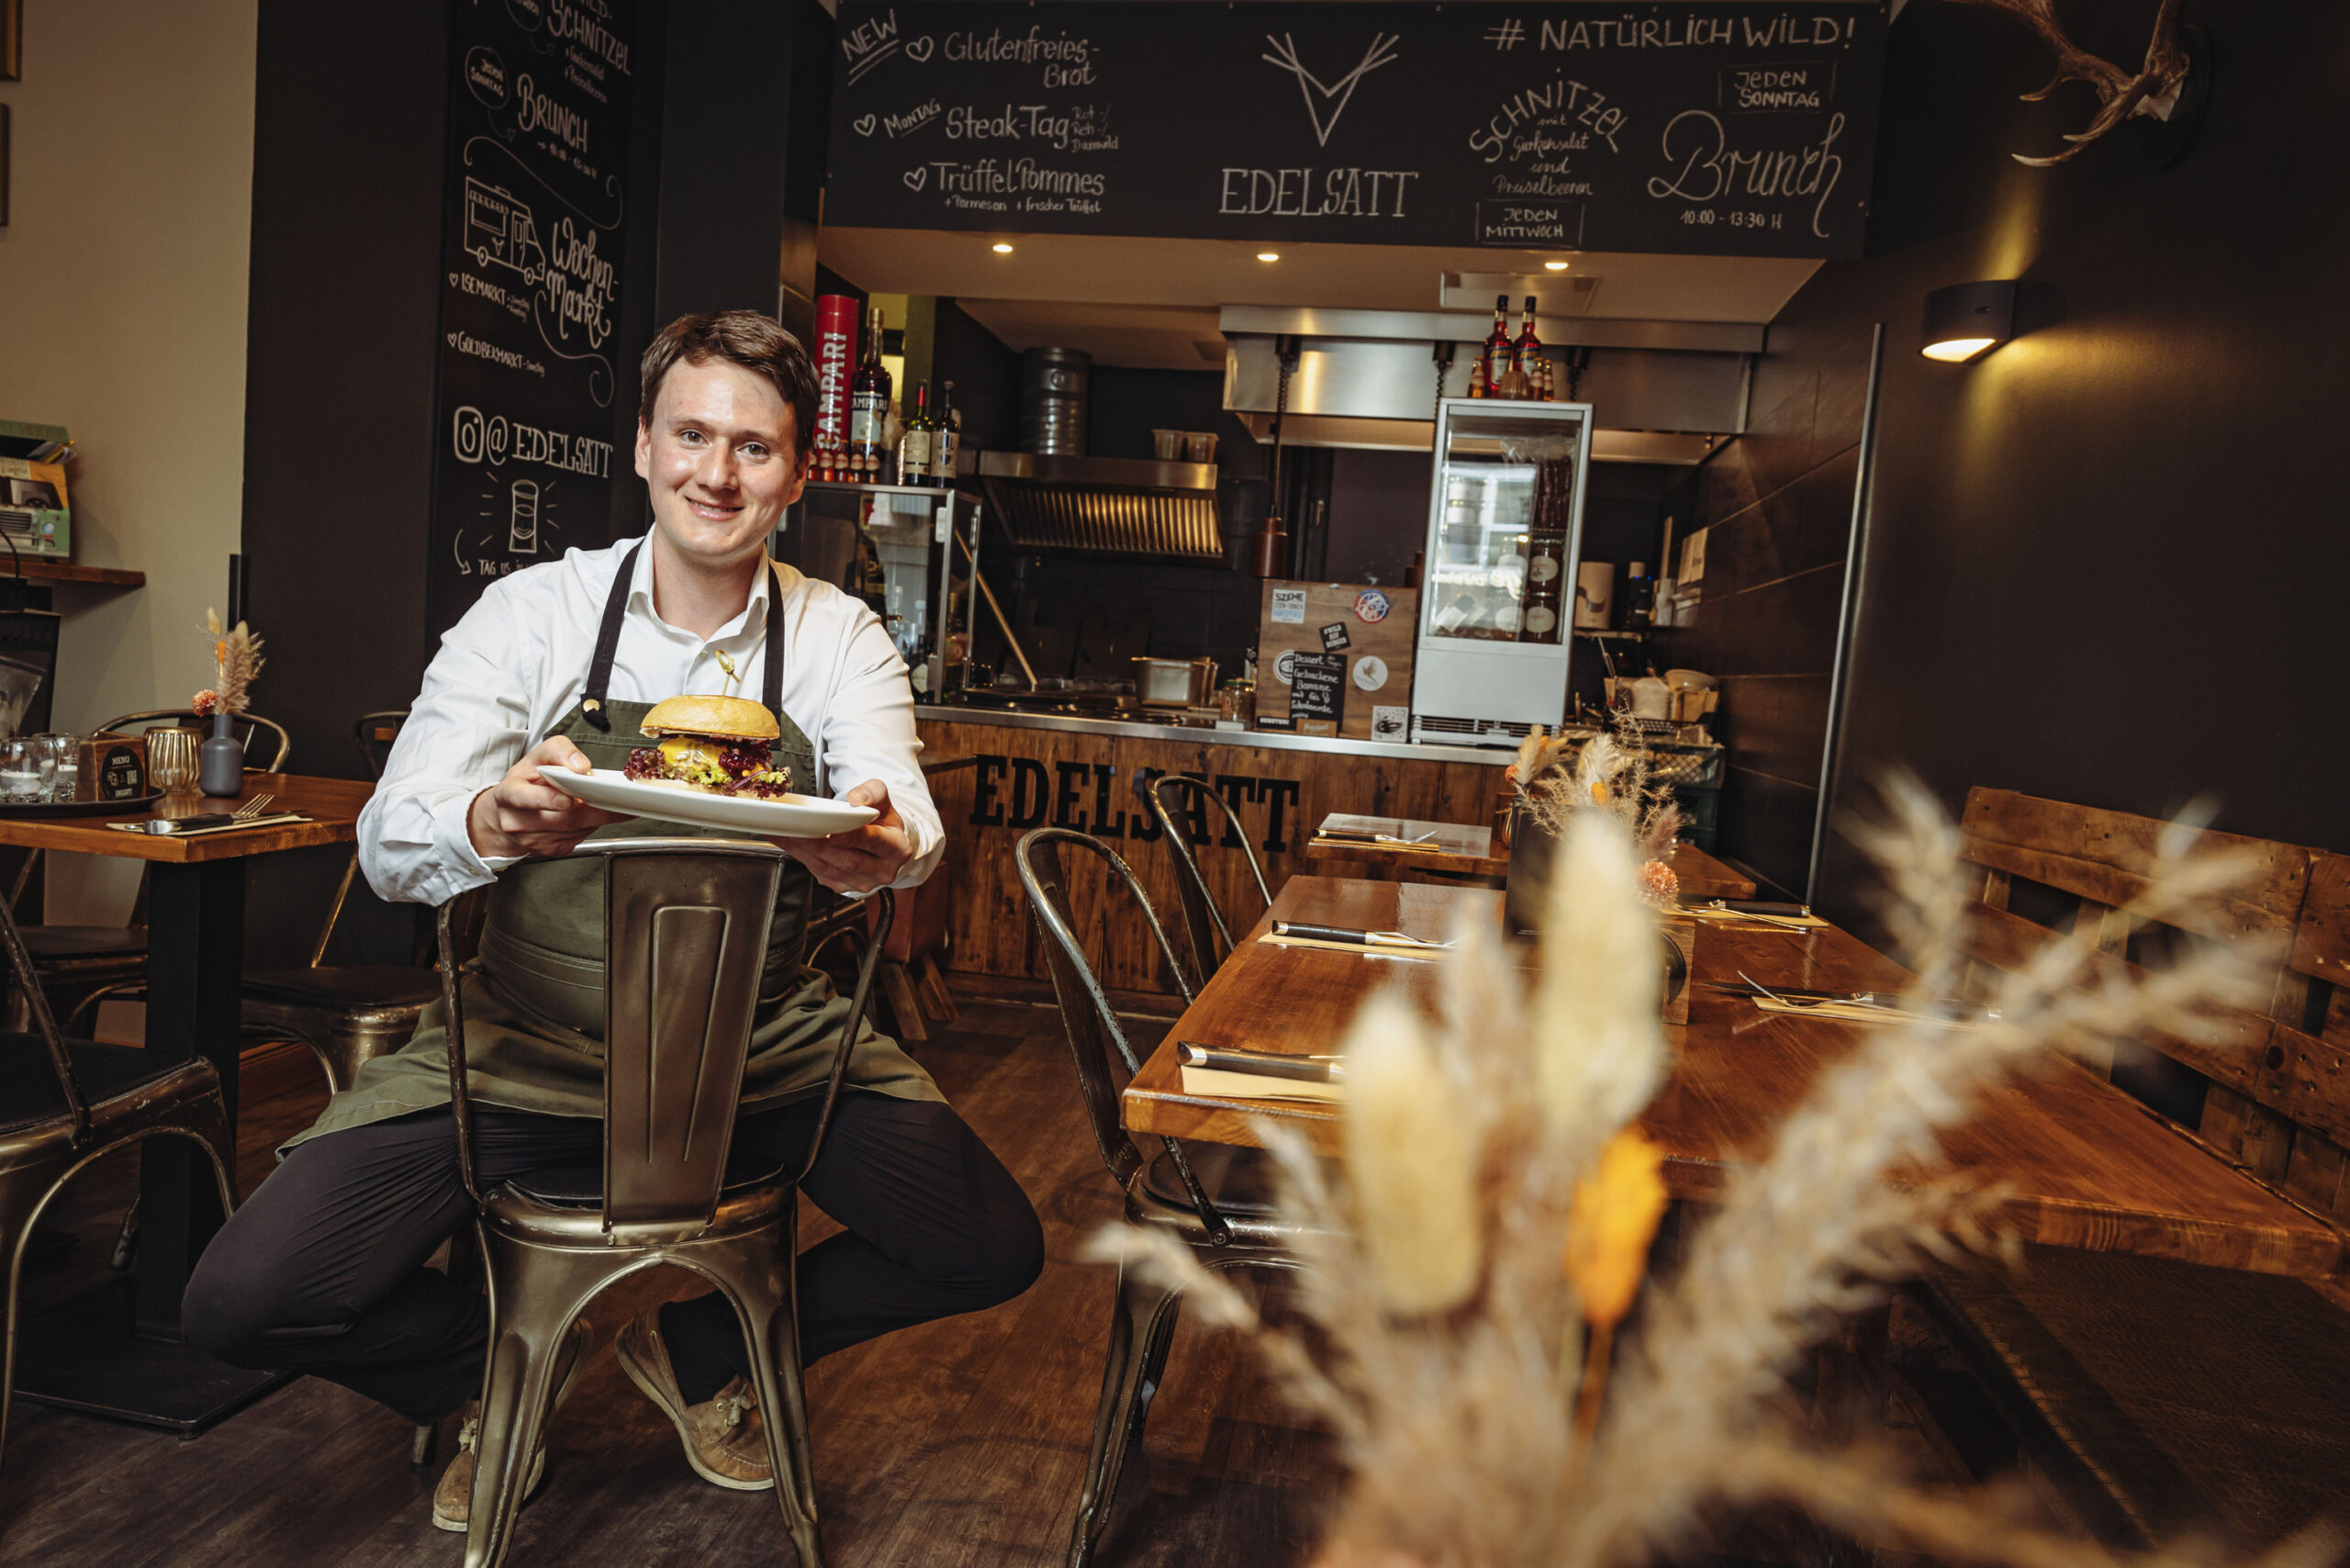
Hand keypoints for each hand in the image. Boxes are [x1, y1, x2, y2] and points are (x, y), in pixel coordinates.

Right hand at [467, 736, 626, 859]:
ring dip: (595, 817)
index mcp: (509, 794)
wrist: (511, 810)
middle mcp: (516, 821)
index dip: (546, 799)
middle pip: (562, 820)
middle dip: (593, 810)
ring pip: (575, 831)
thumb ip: (560, 751)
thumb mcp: (539, 755)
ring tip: (602, 802)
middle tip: (616, 801)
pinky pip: (577, 839)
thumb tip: (581, 766)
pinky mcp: (547, 850)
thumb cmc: (527, 780)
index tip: (568, 800)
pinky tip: (588, 814)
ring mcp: (531, 840)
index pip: (523, 797)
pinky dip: (590, 826)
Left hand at [779, 778, 912, 895]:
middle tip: (798, 831)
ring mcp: (861, 883)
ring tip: (785, 833)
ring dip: (803, 850)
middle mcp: (882, 871)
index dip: (853, 838)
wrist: (882, 843)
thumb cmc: (882, 822)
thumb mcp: (884, 801)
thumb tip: (856, 799)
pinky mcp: (842, 886)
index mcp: (897, 849)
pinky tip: (788, 842)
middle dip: (820, 845)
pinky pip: (818, 872)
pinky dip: (800, 856)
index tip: (833, 832)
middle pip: (848, 860)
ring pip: (829, 868)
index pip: (874, 842)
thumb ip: (872, 792)